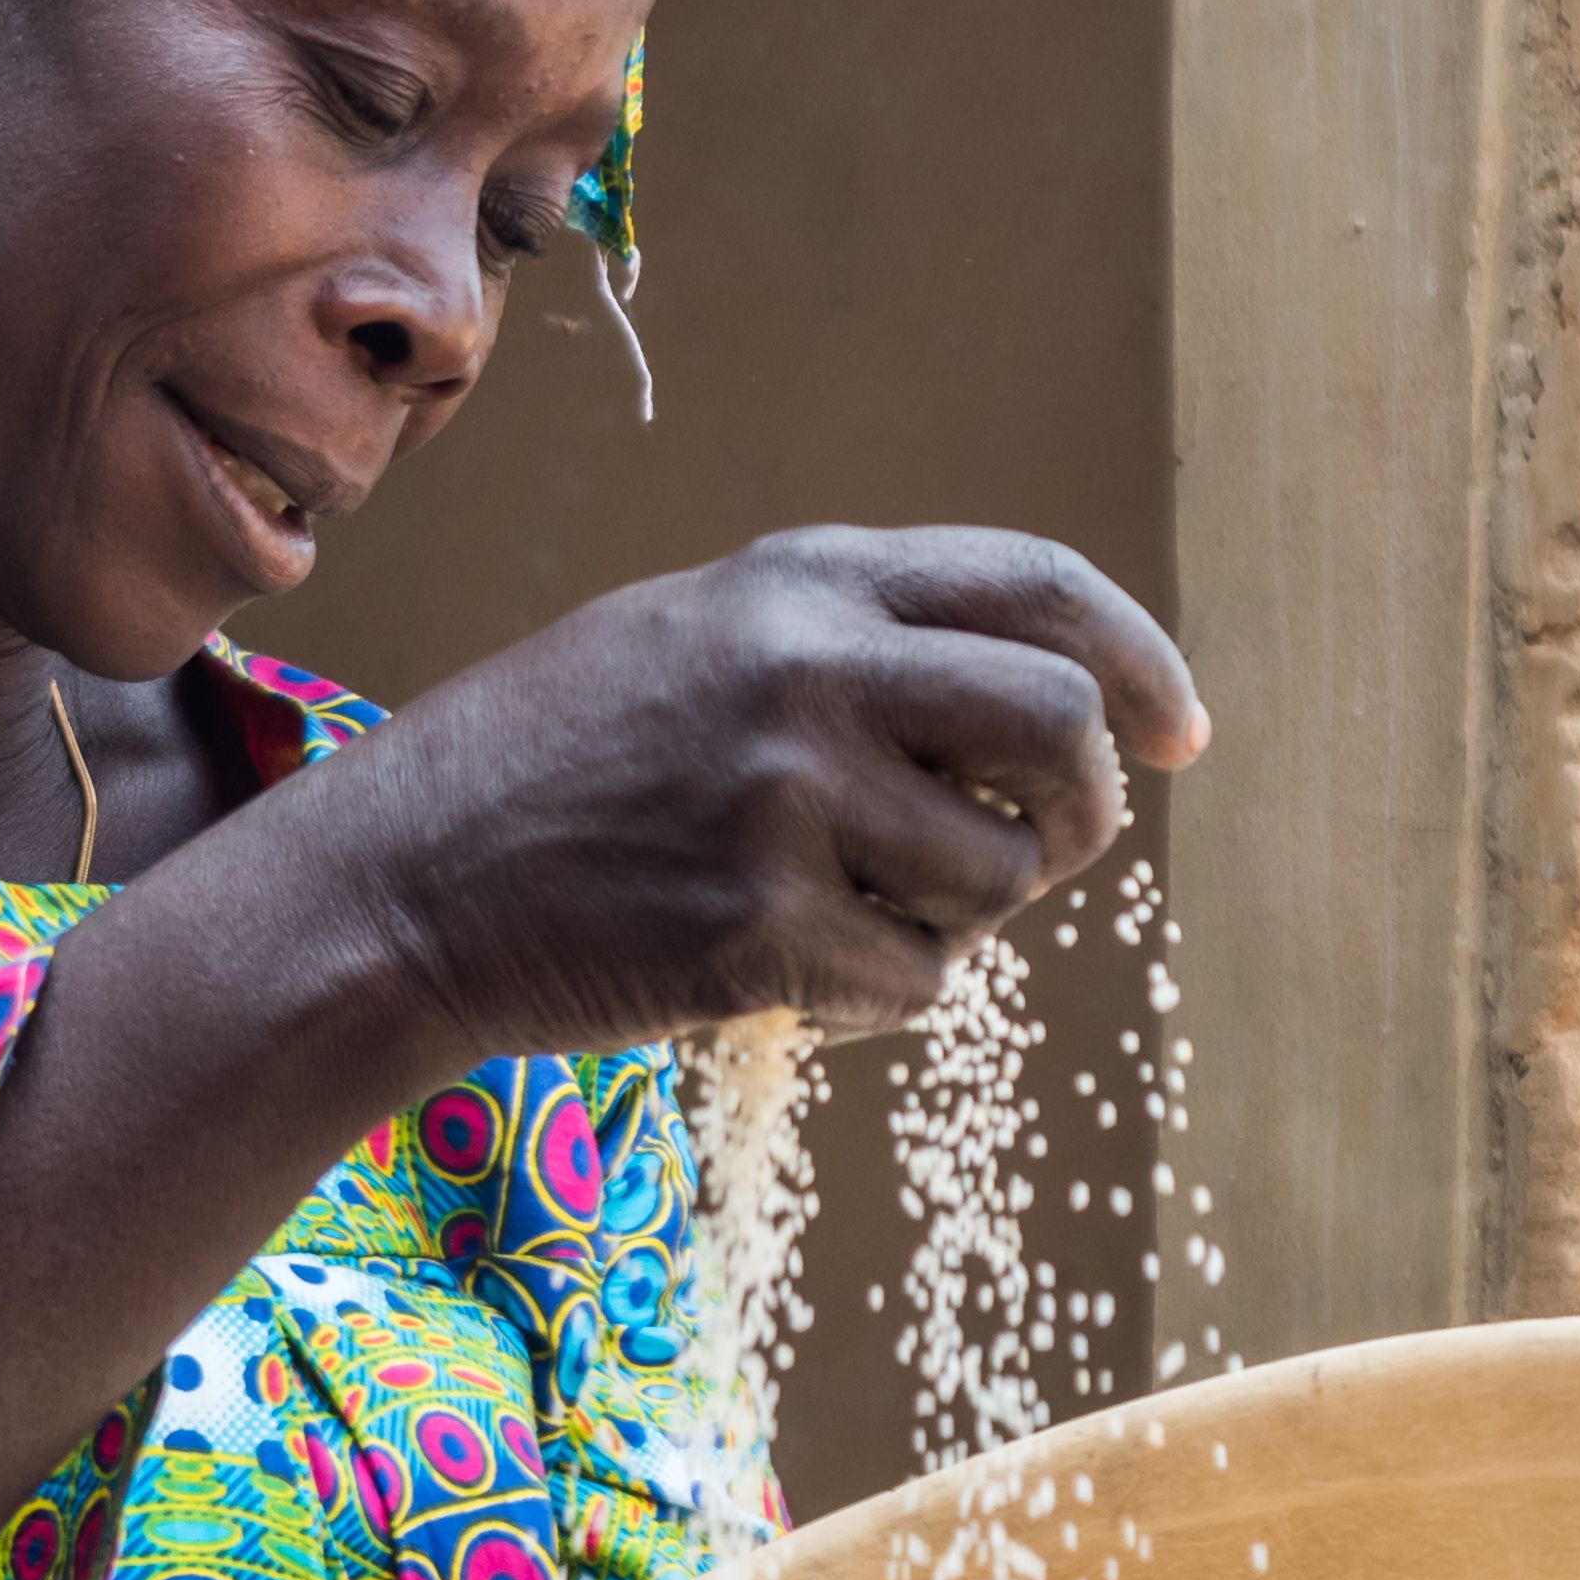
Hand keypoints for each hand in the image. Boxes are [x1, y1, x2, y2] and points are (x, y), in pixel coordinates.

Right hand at [298, 524, 1206, 1069]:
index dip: (1141, 661)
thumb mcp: (693, 638)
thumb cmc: (553, 767)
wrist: (399, 884)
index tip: (1181, 733)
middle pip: (1061, 723)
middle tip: (1048, 852)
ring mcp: (782, 800)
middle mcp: (804, 670)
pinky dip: (878, 999)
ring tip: (855, 913)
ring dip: (964, 917)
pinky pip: (919, 985)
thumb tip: (1052, 704)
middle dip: (1088, 807)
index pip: (1039, 585)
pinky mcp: (757, 930)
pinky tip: (784, 974)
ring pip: (1001, 874)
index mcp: (798, 580)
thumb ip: (852, 641)